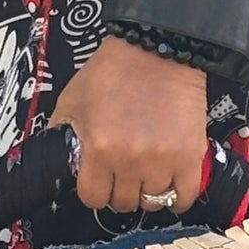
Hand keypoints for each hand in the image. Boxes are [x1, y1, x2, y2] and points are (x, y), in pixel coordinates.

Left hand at [51, 36, 207, 213]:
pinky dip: (178, 197)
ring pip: (152, 201)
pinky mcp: (189, 156)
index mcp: (99, 148)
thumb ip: (63, 133)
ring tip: (148, 172)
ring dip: (148, 190)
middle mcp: (130, 160)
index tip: (100, 182)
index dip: (95, 191)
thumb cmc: (116, 69)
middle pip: (123, 202)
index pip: (93, 198)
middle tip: (124, 173)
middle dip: (120, 190)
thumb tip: (58, 158)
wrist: (157, 46)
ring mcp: (162, 160)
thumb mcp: (73, 99)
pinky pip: (184, 197)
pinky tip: (172, 186)